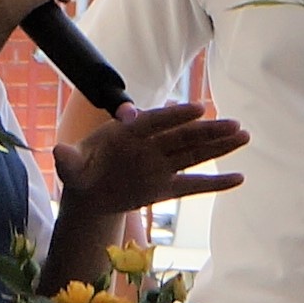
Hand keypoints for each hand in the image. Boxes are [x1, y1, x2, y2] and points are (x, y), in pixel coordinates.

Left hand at [52, 103, 247, 217]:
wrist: (89, 193)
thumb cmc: (82, 171)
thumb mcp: (71, 167)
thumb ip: (69, 160)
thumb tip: (59, 151)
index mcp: (129, 134)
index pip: (156, 121)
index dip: (176, 115)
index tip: (197, 109)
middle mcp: (150, 147)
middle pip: (183, 136)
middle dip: (208, 130)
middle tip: (234, 123)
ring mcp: (161, 166)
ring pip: (194, 155)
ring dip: (219, 147)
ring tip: (244, 135)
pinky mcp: (166, 187)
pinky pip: (193, 184)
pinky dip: (215, 183)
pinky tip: (239, 179)